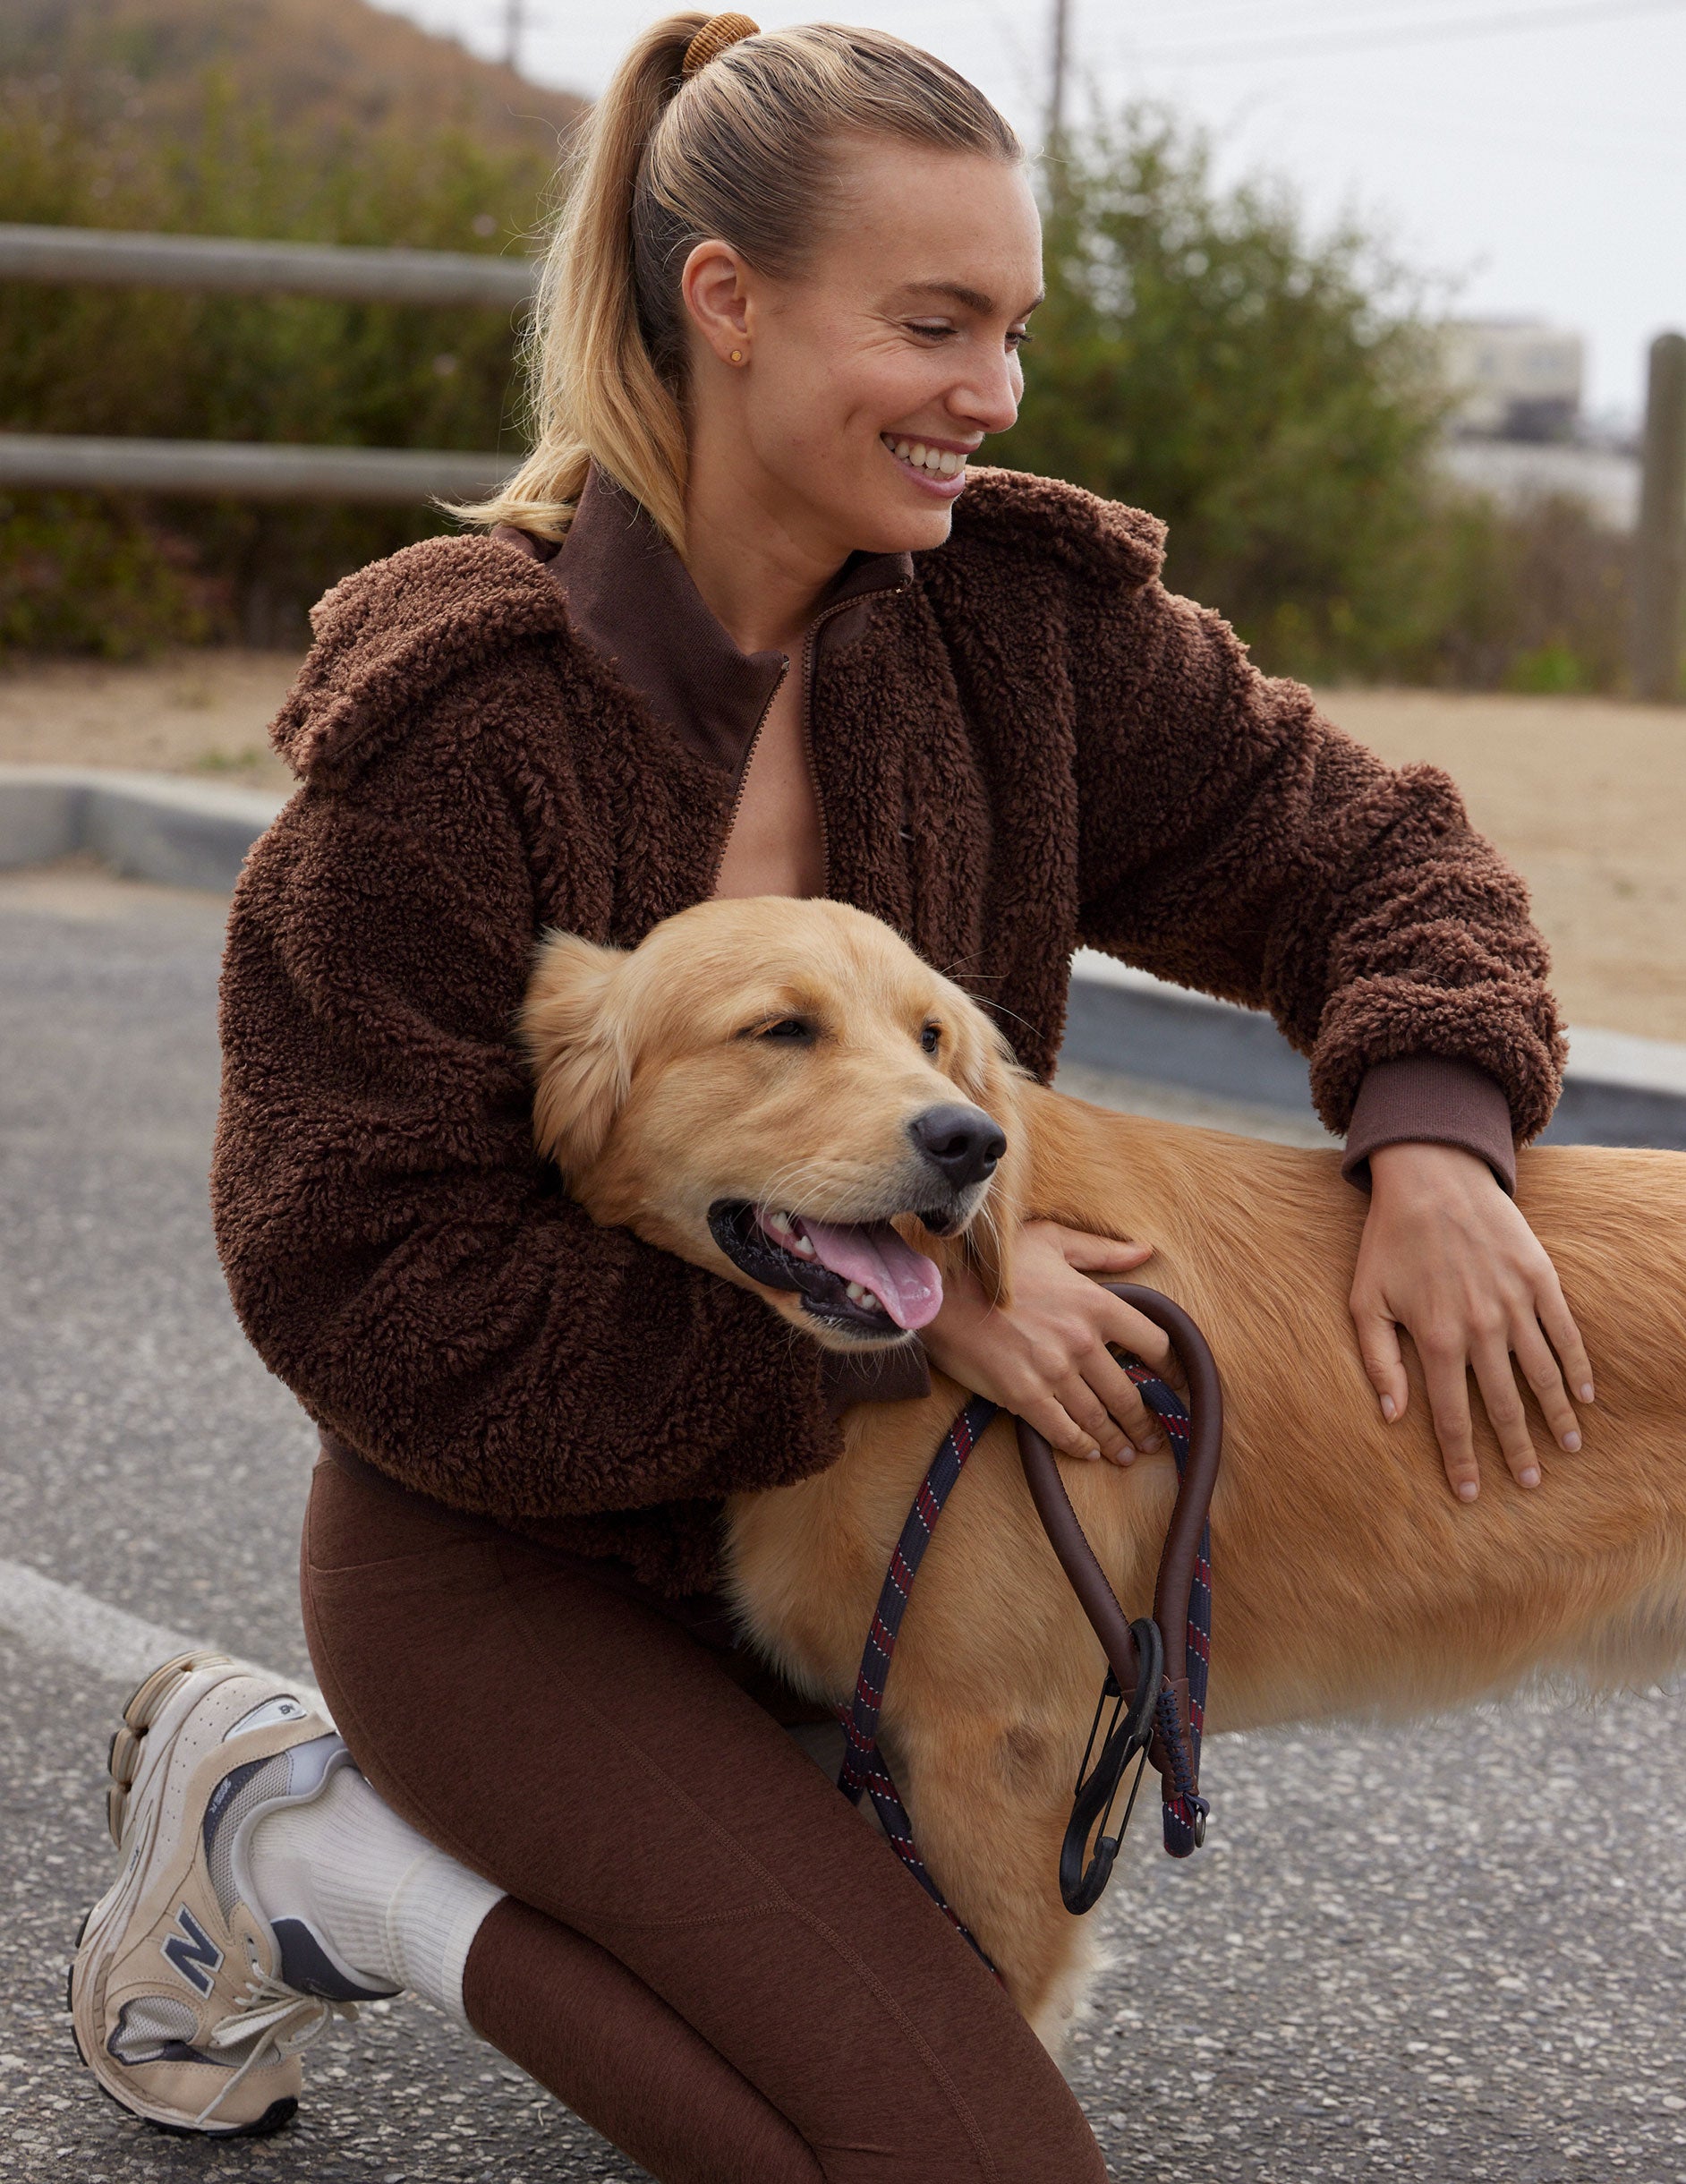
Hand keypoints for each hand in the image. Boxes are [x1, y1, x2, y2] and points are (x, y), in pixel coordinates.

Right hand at [921, 1221, 1173, 1464]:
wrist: (940, 1288)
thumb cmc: (996, 1260)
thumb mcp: (1052, 1239)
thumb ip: (1102, 1251)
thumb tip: (1145, 1250)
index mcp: (1096, 1303)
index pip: (1154, 1343)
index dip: (1172, 1370)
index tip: (1178, 1386)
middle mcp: (1081, 1341)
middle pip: (1128, 1393)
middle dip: (1144, 1422)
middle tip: (1153, 1438)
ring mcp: (1053, 1371)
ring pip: (1098, 1417)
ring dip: (1117, 1441)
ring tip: (1126, 1454)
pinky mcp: (1023, 1395)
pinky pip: (1061, 1429)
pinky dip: (1078, 1446)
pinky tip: (1088, 1452)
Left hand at [1351, 1142, 1593, 1501]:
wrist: (1431, 1177)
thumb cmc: (1389, 1241)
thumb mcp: (1364, 1301)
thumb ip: (1377, 1362)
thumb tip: (1392, 1418)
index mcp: (1435, 1339)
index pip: (1452, 1417)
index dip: (1463, 1460)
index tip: (1471, 1494)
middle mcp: (1481, 1328)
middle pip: (1503, 1405)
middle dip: (1517, 1450)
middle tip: (1529, 1483)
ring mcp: (1515, 1303)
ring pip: (1542, 1375)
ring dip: (1555, 1417)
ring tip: (1567, 1447)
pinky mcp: (1539, 1279)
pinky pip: (1565, 1334)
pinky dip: (1576, 1368)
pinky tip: (1582, 1396)